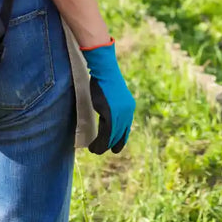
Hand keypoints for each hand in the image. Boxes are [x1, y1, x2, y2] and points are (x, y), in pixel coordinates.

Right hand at [80, 39, 134, 153]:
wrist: (105, 70)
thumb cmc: (105, 80)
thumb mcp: (112, 96)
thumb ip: (112, 106)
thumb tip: (106, 115)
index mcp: (129, 108)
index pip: (126, 130)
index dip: (118, 140)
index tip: (111, 146)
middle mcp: (128, 113)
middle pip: (120, 136)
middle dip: (109, 145)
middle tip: (97, 149)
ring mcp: (120, 114)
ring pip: (112, 138)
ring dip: (102, 147)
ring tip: (94, 150)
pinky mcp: (111, 114)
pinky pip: (106, 134)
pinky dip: (99, 143)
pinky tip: (93, 147)